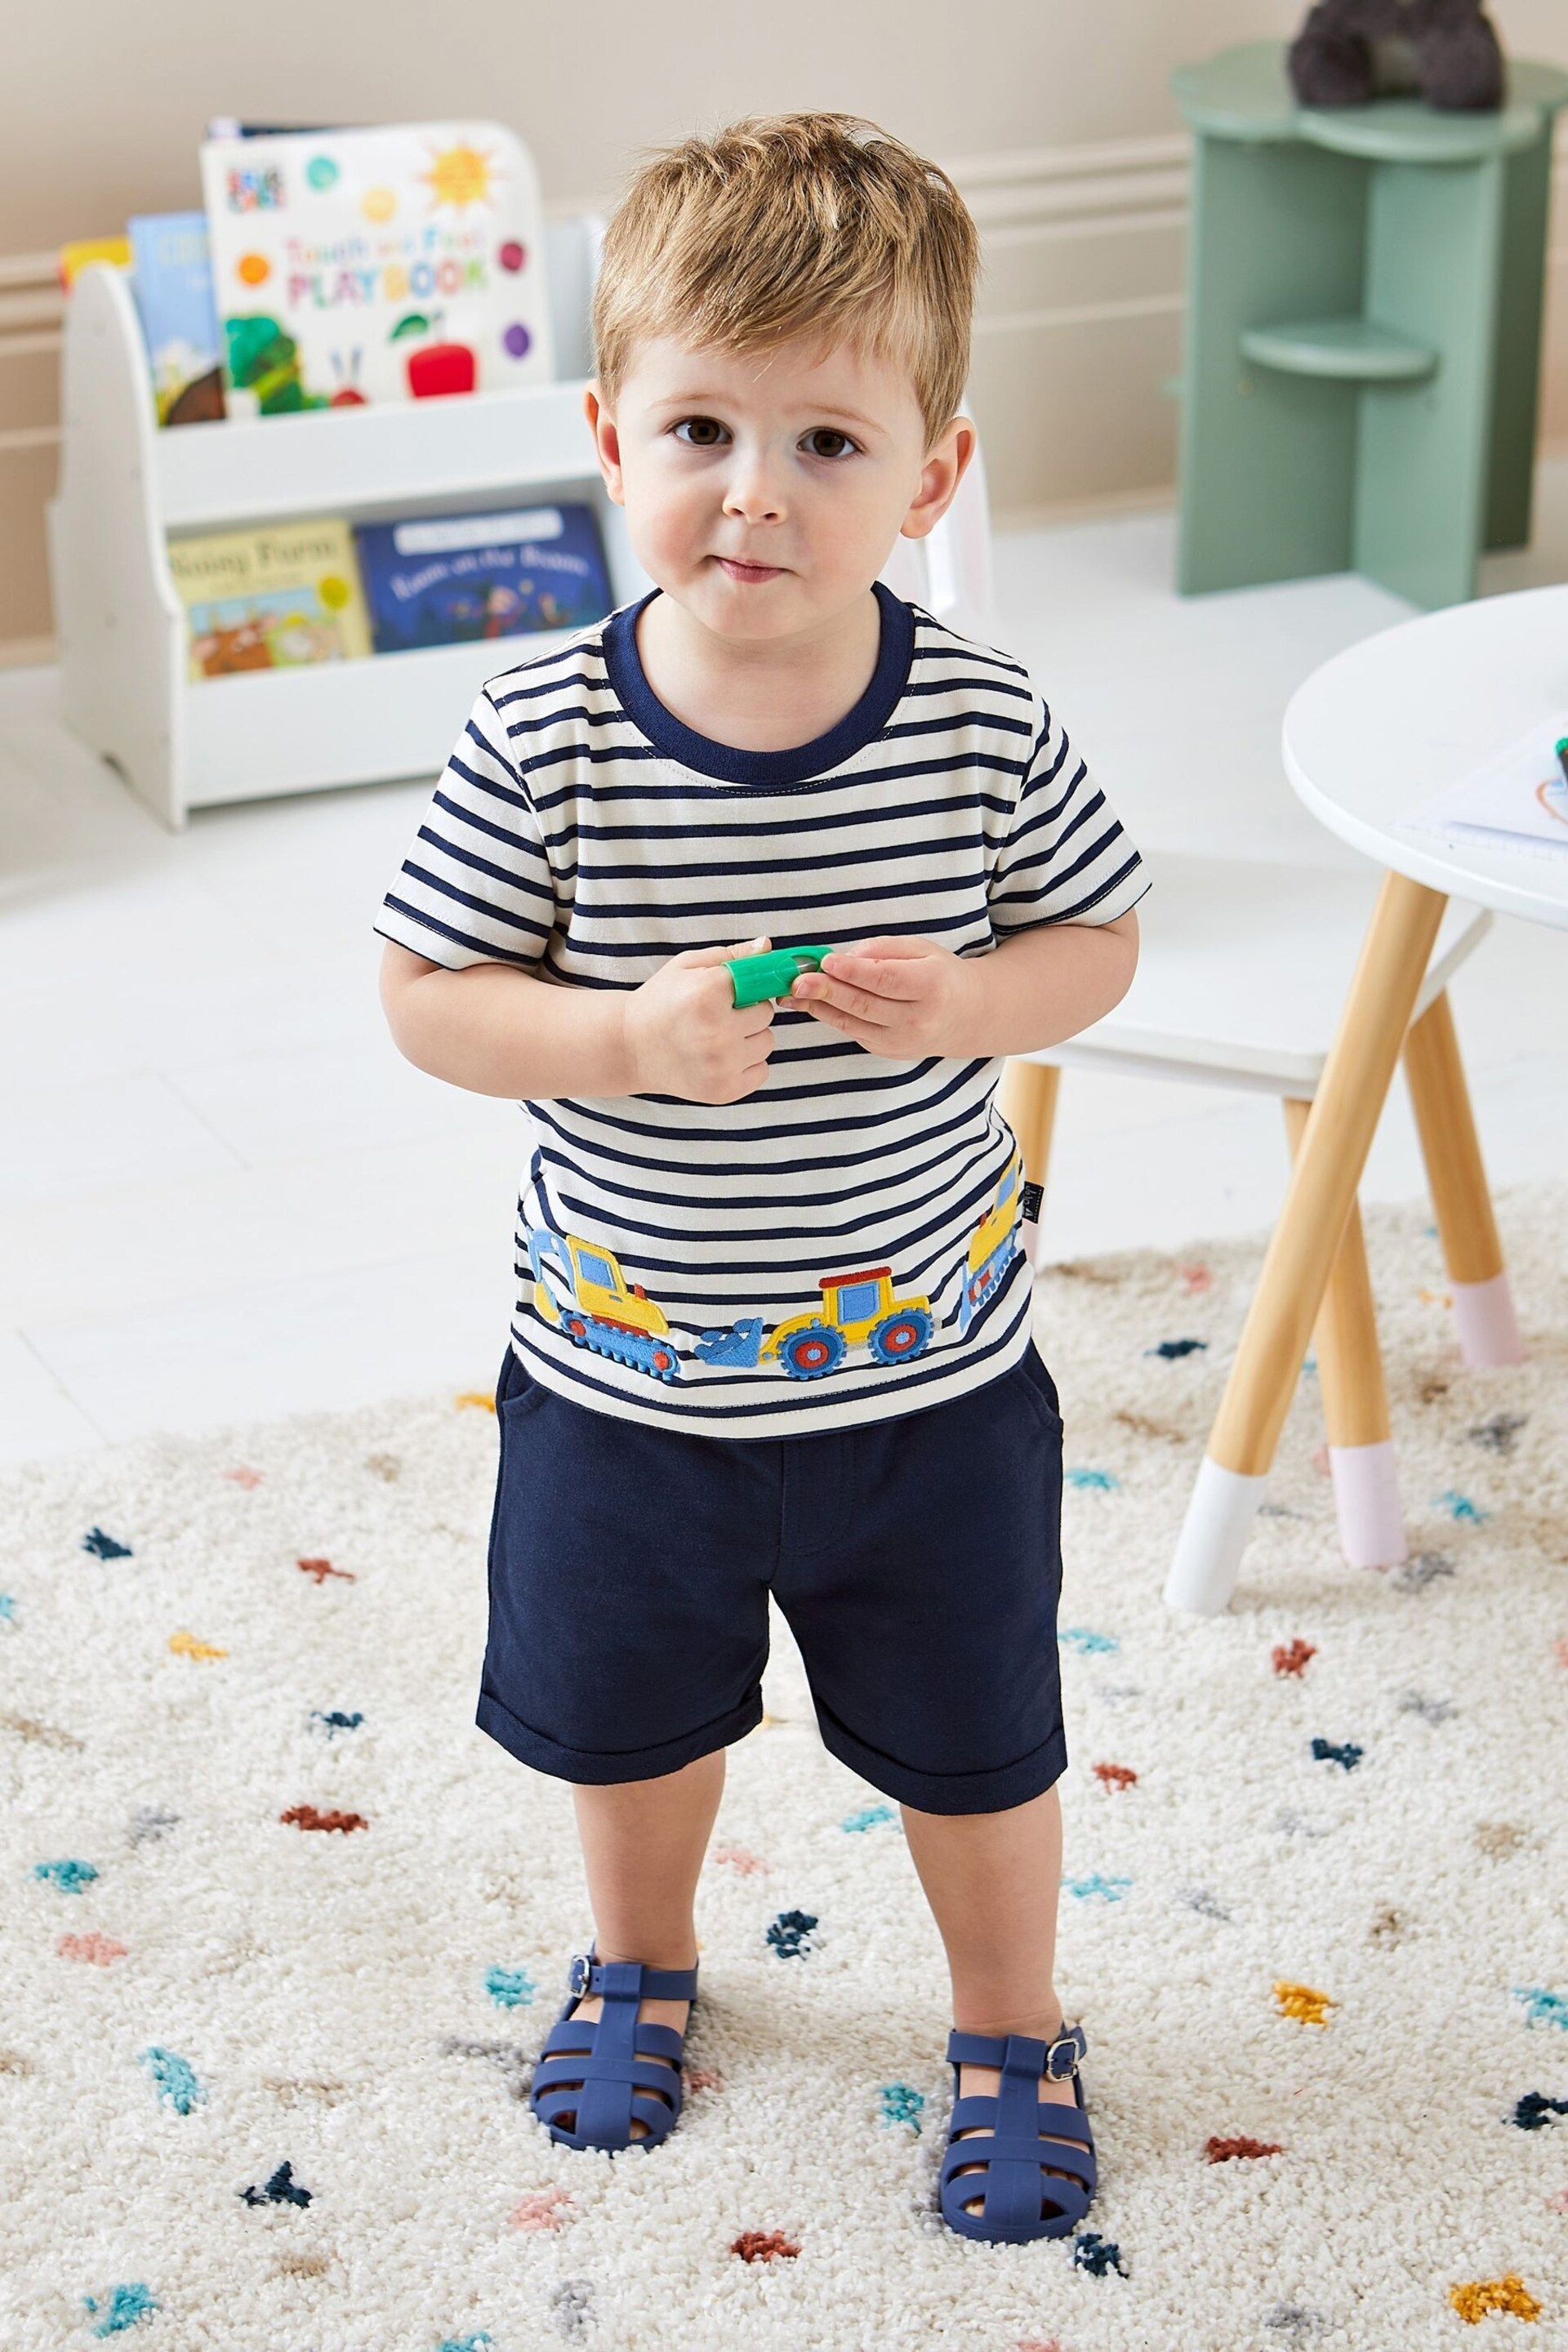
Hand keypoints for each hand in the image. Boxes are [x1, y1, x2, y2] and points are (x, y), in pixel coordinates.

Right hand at [621, 937, 775, 1101]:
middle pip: (765, 1014)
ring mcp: (721, 1066)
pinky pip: (762, 1071)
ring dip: (749, 1038)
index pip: (759, 982)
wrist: (630, 1047)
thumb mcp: (687, 966)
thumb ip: (731, 955)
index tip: (733, 991)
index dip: (746, 985)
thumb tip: (768, 945)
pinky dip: (747, 1064)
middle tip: (719, 1015)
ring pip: (766, 1043)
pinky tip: (721, 1058)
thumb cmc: (660, 1001)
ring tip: (719, 1036)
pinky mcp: (724, 1090)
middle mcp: (716, 1033)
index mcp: (706, 995)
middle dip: (748, 1011)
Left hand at [790, 935, 979, 1056]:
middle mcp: (918, 1019)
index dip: (853, 971)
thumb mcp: (922, 949)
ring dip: (818, 1006)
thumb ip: (884, 949)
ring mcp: (902, 1041)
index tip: (826, 961)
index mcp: (931, 986)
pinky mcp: (887, 1051)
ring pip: (852, 1022)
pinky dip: (829, 1016)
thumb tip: (845, 957)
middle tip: (797, 980)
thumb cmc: (940, 975)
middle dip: (827, 991)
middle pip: (864, 1004)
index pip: (886, 980)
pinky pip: (853, 1031)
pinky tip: (809, 1003)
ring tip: (792, 993)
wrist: (966, 1017)